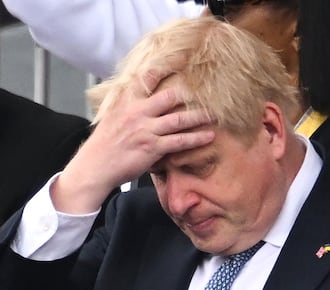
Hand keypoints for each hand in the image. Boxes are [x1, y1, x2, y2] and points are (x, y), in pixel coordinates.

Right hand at [51, 70, 214, 213]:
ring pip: (179, 119)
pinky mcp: (153, 147)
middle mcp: (137, 112)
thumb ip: (129, 106)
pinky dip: (196, 139)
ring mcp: (146, 130)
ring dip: (199, 117)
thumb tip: (144, 100)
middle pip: (169, 97)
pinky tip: (208, 136)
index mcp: (127, 102)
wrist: (95, 167)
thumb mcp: (112, 117)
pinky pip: (179, 141)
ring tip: (214, 115)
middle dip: (189, 95)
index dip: (163, 69)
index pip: (146, 79)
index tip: (180, 62)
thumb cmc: (104, 144)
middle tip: (206, 93)